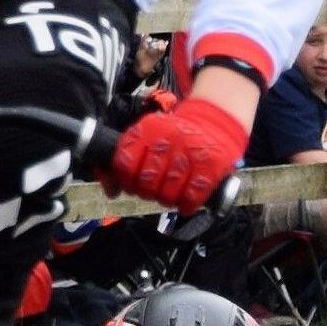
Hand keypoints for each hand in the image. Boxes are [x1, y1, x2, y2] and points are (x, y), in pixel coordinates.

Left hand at [109, 93, 248, 212]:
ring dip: (166, 200)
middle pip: (147, 181)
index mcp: (148, 129)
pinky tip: (186, 203)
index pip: (125, 163)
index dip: (126, 181)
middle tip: (153, 191)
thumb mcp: (148, 136)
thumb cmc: (175, 134)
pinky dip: (187, 205)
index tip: (131, 184)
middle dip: (147, 192)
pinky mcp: (210, 166)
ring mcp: (190, 153)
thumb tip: (110, 192)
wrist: (216, 120)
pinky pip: (192, 196)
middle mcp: (168, 140)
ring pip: (168, 193)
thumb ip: (126, 160)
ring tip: (170, 196)